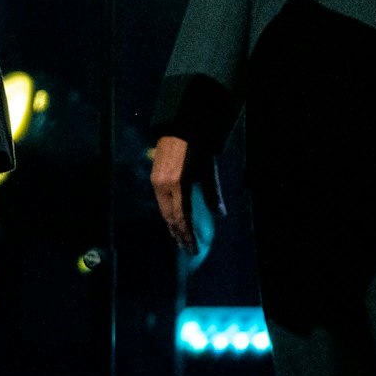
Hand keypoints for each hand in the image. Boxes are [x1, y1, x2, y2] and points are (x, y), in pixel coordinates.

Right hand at [151, 135, 224, 253]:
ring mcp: (156, 181)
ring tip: (179, 238)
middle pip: (169, 217)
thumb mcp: (208, 169)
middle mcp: (162, 186)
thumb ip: (212, 193)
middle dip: (178, 234)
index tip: (193, 248)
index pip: (181, 218)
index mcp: (177, 185)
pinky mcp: (154, 176)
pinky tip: (173, 218)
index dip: (187, 235)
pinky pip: (160, 201)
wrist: (179, 126)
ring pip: (163, 210)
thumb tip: (220, 214)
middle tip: (186, 248)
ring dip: (172, 225)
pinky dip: (167, 213)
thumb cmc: (197, 147)